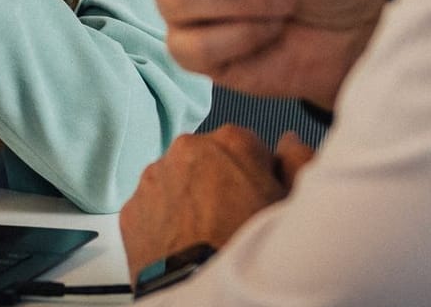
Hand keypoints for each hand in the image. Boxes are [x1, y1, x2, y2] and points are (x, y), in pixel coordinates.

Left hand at [118, 126, 311, 281]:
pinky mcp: (132, 206)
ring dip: (189, 200)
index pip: (247, 145)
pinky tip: (184, 244)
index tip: (257, 196)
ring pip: (177, 182)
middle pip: (208, 160)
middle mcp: (189, 150)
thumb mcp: (293, 203)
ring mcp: (155, 177)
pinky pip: (152, 208)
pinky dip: (165, 221)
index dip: (255, 174)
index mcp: (232, 141)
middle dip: (219, 182)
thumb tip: (291, 144)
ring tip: (207, 236)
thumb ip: (298, 162)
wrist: (201, 288)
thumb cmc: (250, 252)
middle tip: (233, 219)